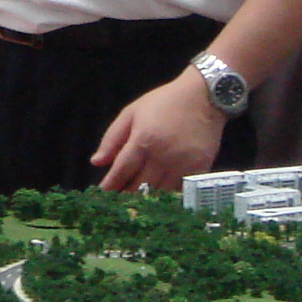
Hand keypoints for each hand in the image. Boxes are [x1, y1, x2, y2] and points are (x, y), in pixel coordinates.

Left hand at [92, 72, 227, 193]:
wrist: (204, 96)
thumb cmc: (164, 102)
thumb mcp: (132, 112)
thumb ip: (112, 138)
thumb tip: (97, 162)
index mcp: (143, 140)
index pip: (122, 170)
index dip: (111, 185)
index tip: (103, 194)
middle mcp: (163, 156)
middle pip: (140, 185)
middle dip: (126, 195)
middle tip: (116, 204)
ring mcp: (183, 164)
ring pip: (159, 191)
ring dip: (145, 199)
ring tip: (134, 204)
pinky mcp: (200, 168)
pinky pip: (180, 190)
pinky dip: (168, 195)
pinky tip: (158, 198)